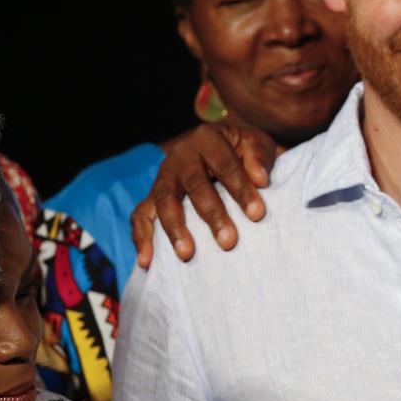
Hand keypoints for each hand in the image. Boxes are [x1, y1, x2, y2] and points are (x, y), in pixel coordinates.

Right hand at [131, 122, 279, 267]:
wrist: (222, 146)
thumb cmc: (243, 150)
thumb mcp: (256, 143)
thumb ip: (259, 157)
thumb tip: (260, 179)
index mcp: (208, 138)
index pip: (226, 166)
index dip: (241, 190)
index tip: (257, 215)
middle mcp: (181, 155)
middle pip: (195, 185)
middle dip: (212, 214)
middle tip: (228, 242)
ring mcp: (163, 176)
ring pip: (163, 200)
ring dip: (174, 229)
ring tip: (186, 255)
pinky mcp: (152, 195)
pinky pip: (140, 215)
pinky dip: (141, 238)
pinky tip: (147, 262)